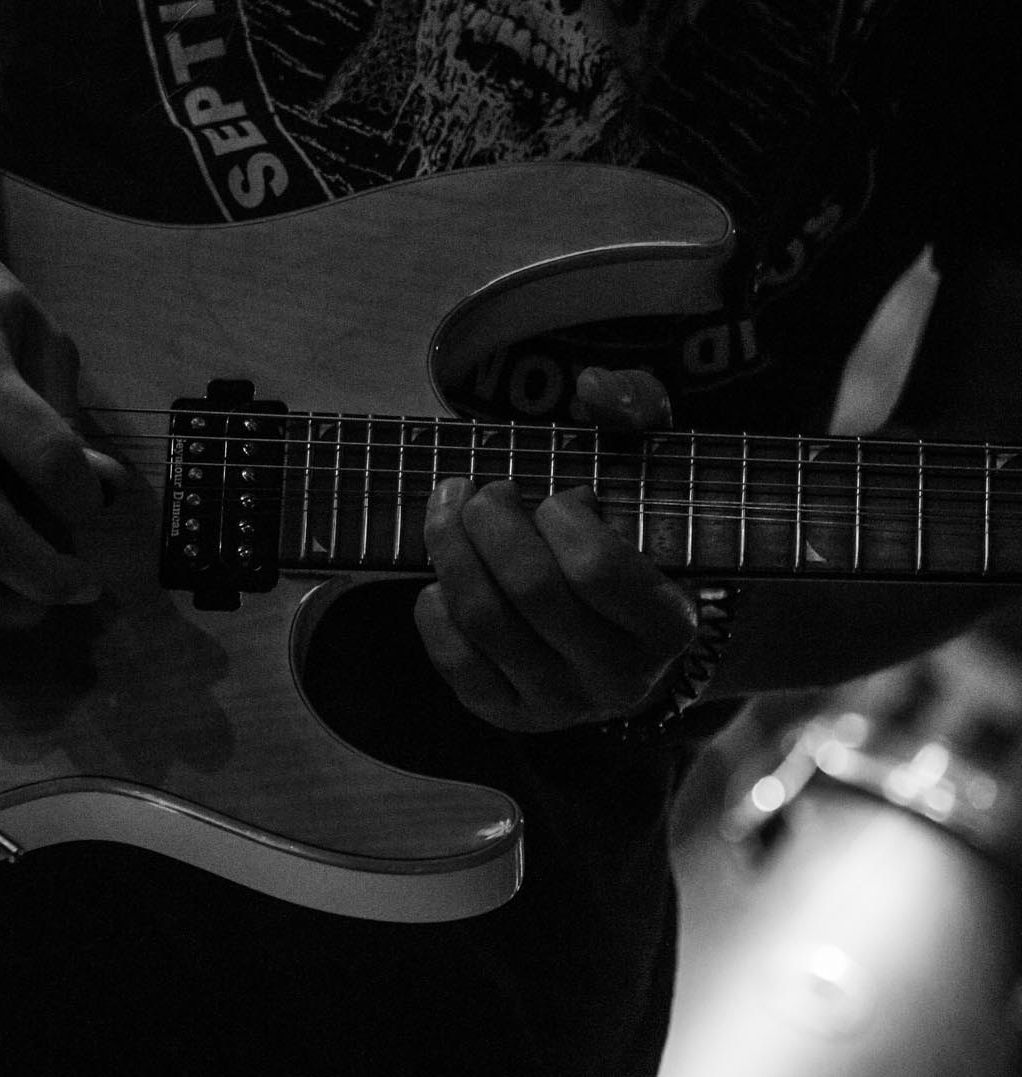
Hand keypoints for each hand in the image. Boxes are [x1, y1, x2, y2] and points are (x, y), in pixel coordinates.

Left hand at [414, 368, 698, 731]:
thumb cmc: (629, 533)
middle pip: (529, 590)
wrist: (620, 634)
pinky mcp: (504, 712)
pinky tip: (445, 576)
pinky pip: (450, 657)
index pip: (596, 568)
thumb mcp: (650, 468)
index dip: (560, 516)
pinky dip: (433, 605)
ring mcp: (558, 703)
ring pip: (482, 620)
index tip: (558, 495)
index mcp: (668, 624)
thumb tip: (593, 388)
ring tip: (448, 508)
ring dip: (449, 548)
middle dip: (489, 521)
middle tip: (482, 489)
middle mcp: (617, 678)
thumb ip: (636, 410)